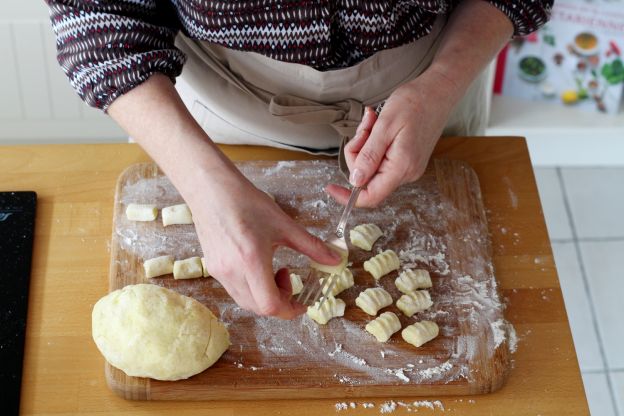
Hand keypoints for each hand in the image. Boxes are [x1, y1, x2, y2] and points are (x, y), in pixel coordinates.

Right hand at [188, 168, 341, 318]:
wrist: (211, 190)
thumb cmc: (247, 202)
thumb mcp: (284, 224)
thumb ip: (311, 246)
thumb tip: (335, 260)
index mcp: (251, 261)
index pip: (270, 305)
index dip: (290, 310)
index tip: (301, 301)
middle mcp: (232, 272)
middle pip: (259, 308)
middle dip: (280, 301)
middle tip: (288, 278)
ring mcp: (219, 272)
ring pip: (246, 302)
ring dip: (265, 295)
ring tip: (273, 270)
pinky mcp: (211, 269)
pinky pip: (235, 290)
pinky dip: (251, 288)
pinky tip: (257, 266)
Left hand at [326, 70, 457, 206]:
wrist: (439, 90)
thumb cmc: (414, 103)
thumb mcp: (385, 126)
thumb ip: (369, 156)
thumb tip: (355, 181)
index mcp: (401, 167)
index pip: (371, 196)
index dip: (348, 196)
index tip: (330, 187)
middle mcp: (407, 173)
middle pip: (367, 178)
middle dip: (357, 153)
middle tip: (363, 128)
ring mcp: (408, 167)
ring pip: (372, 166)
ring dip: (365, 144)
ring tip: (373, 121)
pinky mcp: (407, 159)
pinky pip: (382, 159)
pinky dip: (374, 143)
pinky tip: (379, 125)